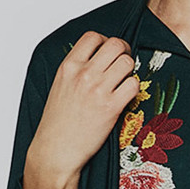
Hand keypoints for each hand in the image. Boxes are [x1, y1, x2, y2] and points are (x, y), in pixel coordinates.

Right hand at [23, 31, 140, 188]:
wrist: (56, 151)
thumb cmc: (56, 123)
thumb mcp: (60, 86)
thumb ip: (77, 70)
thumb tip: (98, 59)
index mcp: (68, 67)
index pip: (92, 36)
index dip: (105, 41)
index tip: (108, 51)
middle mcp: (83, 74)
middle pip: (115, 45)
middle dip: (123, 51)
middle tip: (122, 63)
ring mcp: (98, 90)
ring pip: (128, 62)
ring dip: (129, 70)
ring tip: (123, 81)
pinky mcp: (111, 107)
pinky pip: (134, 85)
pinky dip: (133, 88)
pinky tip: (125, 96)